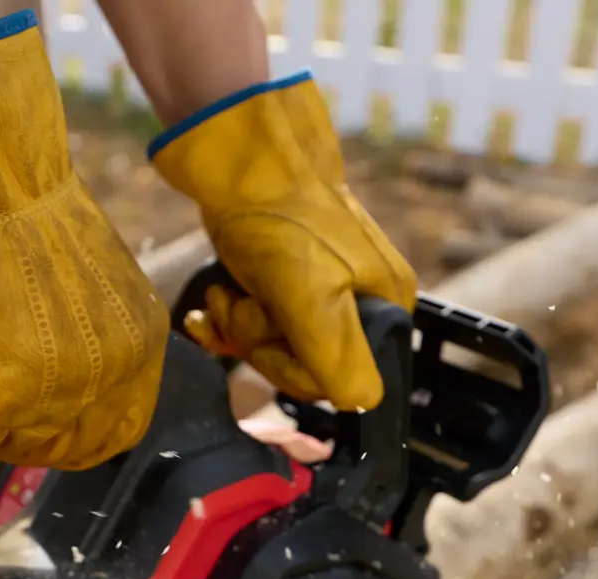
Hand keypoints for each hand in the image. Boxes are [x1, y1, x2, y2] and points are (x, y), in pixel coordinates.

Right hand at [0, 13, 168, 470]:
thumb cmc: (23, 211)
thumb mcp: (93, 279)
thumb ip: (90, 332)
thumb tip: (60, 368)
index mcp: (135, 352)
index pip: (113, 429)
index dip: (73, 427)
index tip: (38, 411)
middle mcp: (95, 388)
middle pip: (56, 442)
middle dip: (14, 425)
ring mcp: (37, 403)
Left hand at [148, 73, 416, 411]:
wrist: (240, 157)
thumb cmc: (280, 221)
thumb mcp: (313, 298)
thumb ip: (338, 357)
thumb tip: (364, 404)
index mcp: (386, 308)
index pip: (341, 381)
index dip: (291, 366)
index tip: (264, 331)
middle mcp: (362, 301)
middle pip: (303, 363)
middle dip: (259, 340)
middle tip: (241, 302)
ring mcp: (322, 289)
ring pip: (274, 344)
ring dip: (238, 325)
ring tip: (226, 290)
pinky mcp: (286, 278)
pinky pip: (258, 322)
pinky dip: (228, 317)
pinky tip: (211, 300)